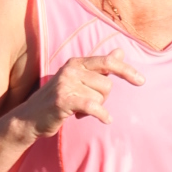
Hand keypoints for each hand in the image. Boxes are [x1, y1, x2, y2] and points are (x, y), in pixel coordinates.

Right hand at [20, 52, 143, 139]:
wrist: (30, 118)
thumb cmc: (59, 99)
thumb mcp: (79, 80)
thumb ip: (100, 67)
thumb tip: (120, 51)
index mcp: (77, 62)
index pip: (107, 62)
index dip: (126, 71)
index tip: (141, 81)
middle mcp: (71, 69)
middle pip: (107, 84)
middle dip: (102, 98)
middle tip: (87, 104)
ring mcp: (66, 84)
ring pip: (100, 97)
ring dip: (95, 108)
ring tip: (79, 110)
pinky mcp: (63, 100)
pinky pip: (93, 106)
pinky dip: (102, 114)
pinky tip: (105, 119)